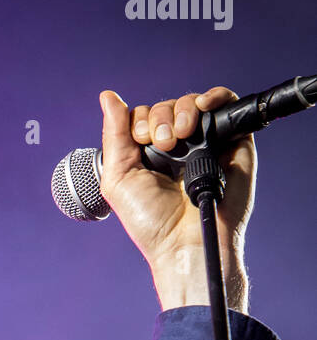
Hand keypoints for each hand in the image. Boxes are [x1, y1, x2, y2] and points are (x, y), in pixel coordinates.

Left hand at [98, 86, 256, 310]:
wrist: (185, 243)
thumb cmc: (151, 222)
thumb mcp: (118, 178)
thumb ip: (114, 136)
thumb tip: (107, 96)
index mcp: (149, 155)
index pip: (143, 117)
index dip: (140, 121)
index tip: (142, 142)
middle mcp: (178, 147)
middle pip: (167, 107)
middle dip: (159, 118)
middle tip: (162, 144)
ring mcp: (206, 144)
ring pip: (193, 103)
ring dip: (182, 110)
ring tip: (179, 136)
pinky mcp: (233, 143)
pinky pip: (227, 104)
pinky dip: (215, 96)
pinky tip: (203, 105)